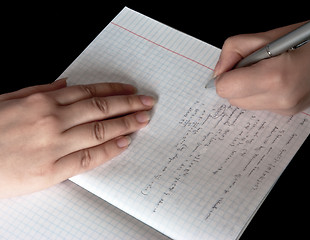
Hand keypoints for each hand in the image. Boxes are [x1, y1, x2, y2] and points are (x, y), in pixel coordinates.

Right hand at [0, 79, 154, 197]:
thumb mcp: (7, 100)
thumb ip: (39, 89)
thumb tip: (66, 84)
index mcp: (41, 101)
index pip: (88, 92)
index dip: (113, 90)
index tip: (129, 90)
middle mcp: (52, 119)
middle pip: (101, 108)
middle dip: (128, 104)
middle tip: (146, 103)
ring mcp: (53, 144)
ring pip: (100, 129)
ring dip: (125, 123)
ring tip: (142, 120)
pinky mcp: (52, 170)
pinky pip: (89, 157)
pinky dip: (109, 149)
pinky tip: (124, 143)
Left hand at [214, 4, 309, 114]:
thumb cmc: (309, 37)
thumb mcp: (265, 36)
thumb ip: (233, 50)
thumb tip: (219, 72)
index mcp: (275, 78)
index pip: (226, 89)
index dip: (224, 75)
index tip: (233, 65)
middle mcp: (281, 100)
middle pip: (233, 100)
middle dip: (236, 82)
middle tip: (252, 64)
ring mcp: (287, 109)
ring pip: (246, 105)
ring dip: (248, 88)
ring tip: (267, 70)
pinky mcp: (291, 113)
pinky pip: (261, 106)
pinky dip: (261, 93)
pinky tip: (277, 79)